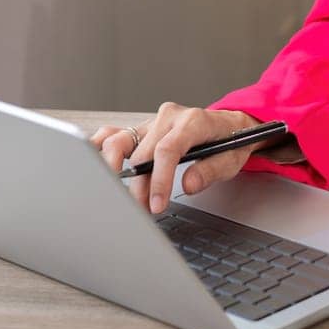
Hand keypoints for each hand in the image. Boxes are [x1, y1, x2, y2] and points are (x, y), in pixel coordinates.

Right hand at [89, 104, 261, 215]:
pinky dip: (100, 148)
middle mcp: (168, 117)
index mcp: (192, 121)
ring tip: (120, 195)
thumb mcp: (230, 160)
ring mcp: (151, 121)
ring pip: (119, 140)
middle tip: (141, 211)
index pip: (167, 150)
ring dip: (115, 171)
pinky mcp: (141, 128)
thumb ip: (209, 171)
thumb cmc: (231, 142)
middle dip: (139, 186)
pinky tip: (98, 166)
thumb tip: (187, 185)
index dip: (158, 180)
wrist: (229, 125)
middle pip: (142, 153)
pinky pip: (113, 133)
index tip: (156, 205)